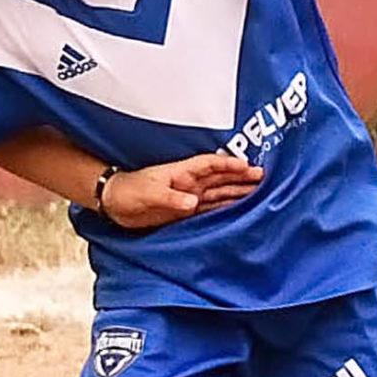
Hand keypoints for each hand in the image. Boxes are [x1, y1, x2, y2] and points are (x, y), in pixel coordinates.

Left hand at [101, 153, 265, 228]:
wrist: (113, 204)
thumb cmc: (128, 191)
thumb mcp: (148, 193)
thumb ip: (170, 198)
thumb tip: (192, 202)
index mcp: (182, 172)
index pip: (211, 164)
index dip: (228, 164)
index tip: (247, 165)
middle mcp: (189, 184)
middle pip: (221, 178)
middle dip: (241, 177)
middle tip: (263, 178)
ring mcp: (188, 197)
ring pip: (219, 193)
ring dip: (237, 192)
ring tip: (258, 192)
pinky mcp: (185, 212)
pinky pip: (210, 209)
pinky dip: (225, 208)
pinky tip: (238, 209)